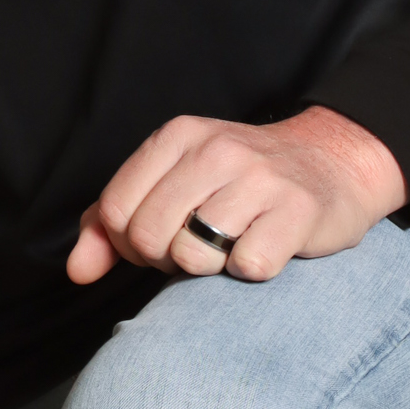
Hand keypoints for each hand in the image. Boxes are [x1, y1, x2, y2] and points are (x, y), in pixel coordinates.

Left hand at [66, 106, 407, 287]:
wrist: (332, 162)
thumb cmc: (239, 182)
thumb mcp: (172, 183)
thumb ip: (112, 225)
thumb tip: (77, 271)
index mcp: (176, 136)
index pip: (115, 211)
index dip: (129, 244)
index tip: (161, 238)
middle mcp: (214, 150)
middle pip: (148, 237)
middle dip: (166, 258)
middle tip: (198, 244)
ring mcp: (258, 179)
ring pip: (193, 256)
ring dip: (209, 267)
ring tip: (230, 244)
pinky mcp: (297, 212)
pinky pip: (248, 267)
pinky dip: (251, 271)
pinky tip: (264, 247)